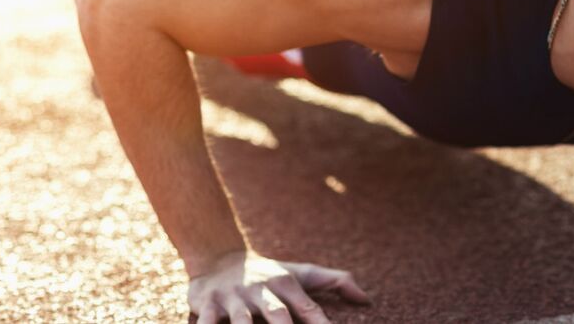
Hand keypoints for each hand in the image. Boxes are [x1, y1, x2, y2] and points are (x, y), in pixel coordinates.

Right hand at [188, 251, 371, 323]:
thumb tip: (367, 300)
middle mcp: (260, 291)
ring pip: (240, 322)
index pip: (309, 309)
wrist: (218, 257)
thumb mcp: (302, 273)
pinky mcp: (207, 305)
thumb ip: (335, 281)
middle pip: (277, 315)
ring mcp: (233, 299)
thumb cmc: (268, 273)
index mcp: (285, 284)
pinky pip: (206, 323)